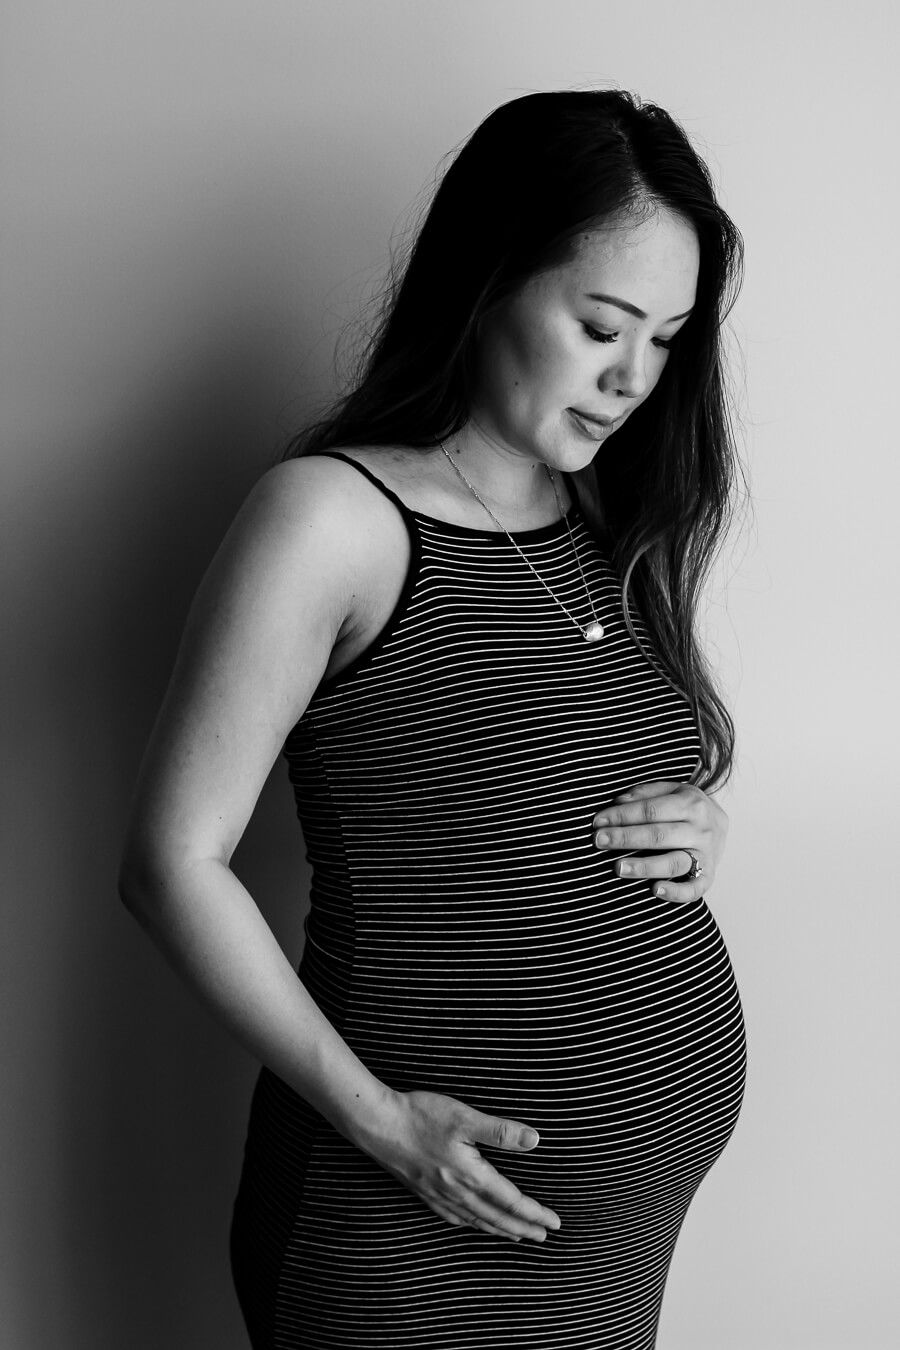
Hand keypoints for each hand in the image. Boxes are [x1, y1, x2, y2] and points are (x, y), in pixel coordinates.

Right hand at [356, 1088, 561, 1243]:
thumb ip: (500, 1131)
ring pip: (477, 1221)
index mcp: (471, 1175)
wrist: (378, 1124)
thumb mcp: (464, 1117)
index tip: (554, 1223)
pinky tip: (474, 1224)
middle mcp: (457, 1192)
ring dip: (500, 1230)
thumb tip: (534, 1140)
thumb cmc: (421, 1116)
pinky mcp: (424, 1192)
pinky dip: (473, 1225)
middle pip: (497, 1218)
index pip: (511, 1201)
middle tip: (543, 1237)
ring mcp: (439, 1196)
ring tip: (517, 1236)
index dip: (535, 1213)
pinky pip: (455, 1219)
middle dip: (523, 1228)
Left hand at [592, 779, 727, 903]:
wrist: (721, 824)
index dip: (622, 815)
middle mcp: (701, 829)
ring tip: (618, 867)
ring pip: (674, 862)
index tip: (598, 821)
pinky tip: (654, 890)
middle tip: (599, 840)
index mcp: (691, 802)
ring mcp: (707, 854)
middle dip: (625, 838)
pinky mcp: (710, 876)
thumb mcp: (671, 790)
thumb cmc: (686, 807)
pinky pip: (695, 889)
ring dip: (644, 866)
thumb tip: (618, 802)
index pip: (651, 810)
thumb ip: (645, 794)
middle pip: (659, 835)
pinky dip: (676, 892)